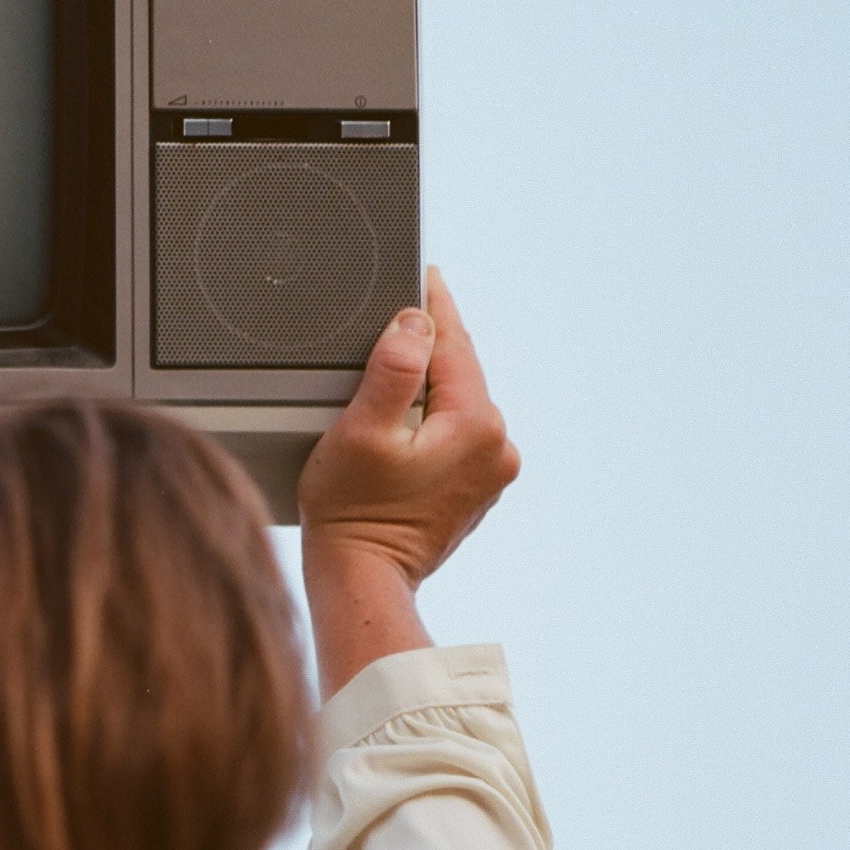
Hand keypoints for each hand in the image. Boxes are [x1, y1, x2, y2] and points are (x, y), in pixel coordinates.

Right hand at [296, 267, 518, 694]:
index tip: (424, 272)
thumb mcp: (362, 430)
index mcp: (477, 423)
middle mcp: (497, 445)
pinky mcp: (476, 488)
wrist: (362, 577)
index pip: (456, 342)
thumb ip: (394, 369)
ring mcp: (492, 471)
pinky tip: (400, 425)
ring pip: (457, 403)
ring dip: (427, 387)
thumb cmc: (352, 511)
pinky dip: (431, 420)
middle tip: (391, 319)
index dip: (434, 304)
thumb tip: (416, 322)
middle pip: (459, 372)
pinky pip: (456, 434)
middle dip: (426, 346)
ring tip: (388, 376)